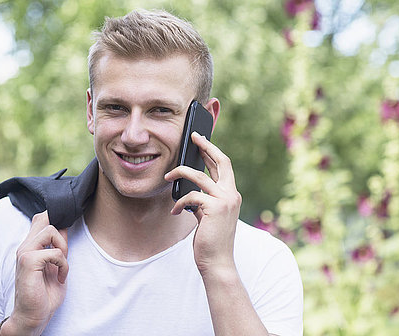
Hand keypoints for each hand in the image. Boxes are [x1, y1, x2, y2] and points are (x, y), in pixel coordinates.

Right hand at [3, 211, 68, 335]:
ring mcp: (25, 253)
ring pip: (51, 230)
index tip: (65, 242)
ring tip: (62, 266)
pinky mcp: (28, 262)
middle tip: (64, 254)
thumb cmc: (44, 294)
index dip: (56, 222)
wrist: (32, 316)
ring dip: (63, 247)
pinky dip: (63, 265)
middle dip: (62, 233)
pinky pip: (55, 252)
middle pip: (44, 217)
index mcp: (30, 246)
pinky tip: (60, 278)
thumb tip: (66, 227)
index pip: (41, 219)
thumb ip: (58, 247)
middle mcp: (25, 246)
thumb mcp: (56, 266)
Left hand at [164, 132, 241, 275]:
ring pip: (199, 176)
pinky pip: (191, 196)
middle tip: (193, 136)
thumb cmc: (210, 239)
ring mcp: (225, 200)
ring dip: (179, 173)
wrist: (217, 261)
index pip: (223, 166)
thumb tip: (188, 186)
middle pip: (221, 161)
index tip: (200, 140)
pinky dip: (179, 203)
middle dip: (206, 145)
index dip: (212, 151)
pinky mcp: (214, 208)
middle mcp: (232, 194)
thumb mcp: (207, 214)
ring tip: (167, 176)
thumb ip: (203, 199)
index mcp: (231, 194)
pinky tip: (174, 212)